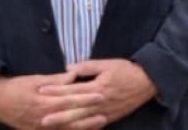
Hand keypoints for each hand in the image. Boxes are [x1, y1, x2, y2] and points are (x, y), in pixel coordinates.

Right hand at [0, 72, 105, 129]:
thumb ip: (56, 80)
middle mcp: (43, 118)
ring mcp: (39, 128)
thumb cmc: (16, 87)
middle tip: (106, 112)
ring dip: (83, 126)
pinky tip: (83, 129)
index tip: (101, 95)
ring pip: (66, 129)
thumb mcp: (36, 80)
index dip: (86, 98)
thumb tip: (74, 75)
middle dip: (89, 115)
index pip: (70, 100)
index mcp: (44, 102)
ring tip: (100, 122)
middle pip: (71, 118)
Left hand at [38, 59, 157, 126]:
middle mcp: (99, 102)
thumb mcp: (107, 63)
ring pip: (82, 120)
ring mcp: (104, 112)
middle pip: (75, 109)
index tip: (42, 90)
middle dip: (57, 114)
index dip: (56, 90)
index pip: (73, 89)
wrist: (147, 82)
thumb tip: (68, 69)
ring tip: (51, 126)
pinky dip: (81, 128)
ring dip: (66, 123)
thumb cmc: (126, 70)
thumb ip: (87, 66)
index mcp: (97, 87)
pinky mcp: (109, 118)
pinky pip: (92, 126)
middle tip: (41, 118)